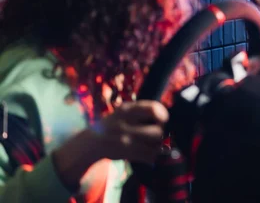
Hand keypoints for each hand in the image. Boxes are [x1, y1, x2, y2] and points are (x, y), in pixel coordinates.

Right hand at [52, 100, 168, 190]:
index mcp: (126, 110)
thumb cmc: (112, 124)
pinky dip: (152, 155)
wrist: (90, 142)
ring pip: (154, 145)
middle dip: (161, 133)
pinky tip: (149, 153)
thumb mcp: (122, 110)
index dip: (162, 113)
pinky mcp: (125, 152)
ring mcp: (125, 140)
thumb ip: (141, 110)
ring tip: (155, 144)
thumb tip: (164, 115)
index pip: (152, 108)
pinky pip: (148, 155)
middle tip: (158, 133)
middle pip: (157, 131)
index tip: (163, 118)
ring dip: (158, 145)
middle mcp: (126, 124)